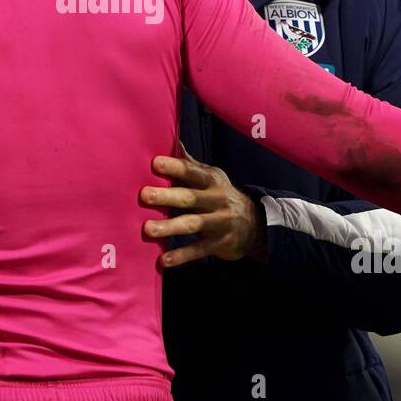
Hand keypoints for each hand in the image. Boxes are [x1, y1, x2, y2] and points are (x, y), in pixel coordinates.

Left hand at [139, 148, 266, 266]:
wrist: (256, 225)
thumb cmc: (221, 197)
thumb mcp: (212, 177)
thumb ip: (190, 163)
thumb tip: (172, 140)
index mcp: (211, 181)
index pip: (191, 172)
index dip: (174, 167)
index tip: (154, 163)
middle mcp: (217, 199)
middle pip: (190, 197)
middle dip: (167, 196)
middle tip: (144, 195)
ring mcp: (219, 222)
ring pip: (193, 224)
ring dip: (170, 227)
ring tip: (148, 230)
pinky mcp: (220, 244)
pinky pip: (199, 250)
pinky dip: (181, 256)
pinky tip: (163, 260)